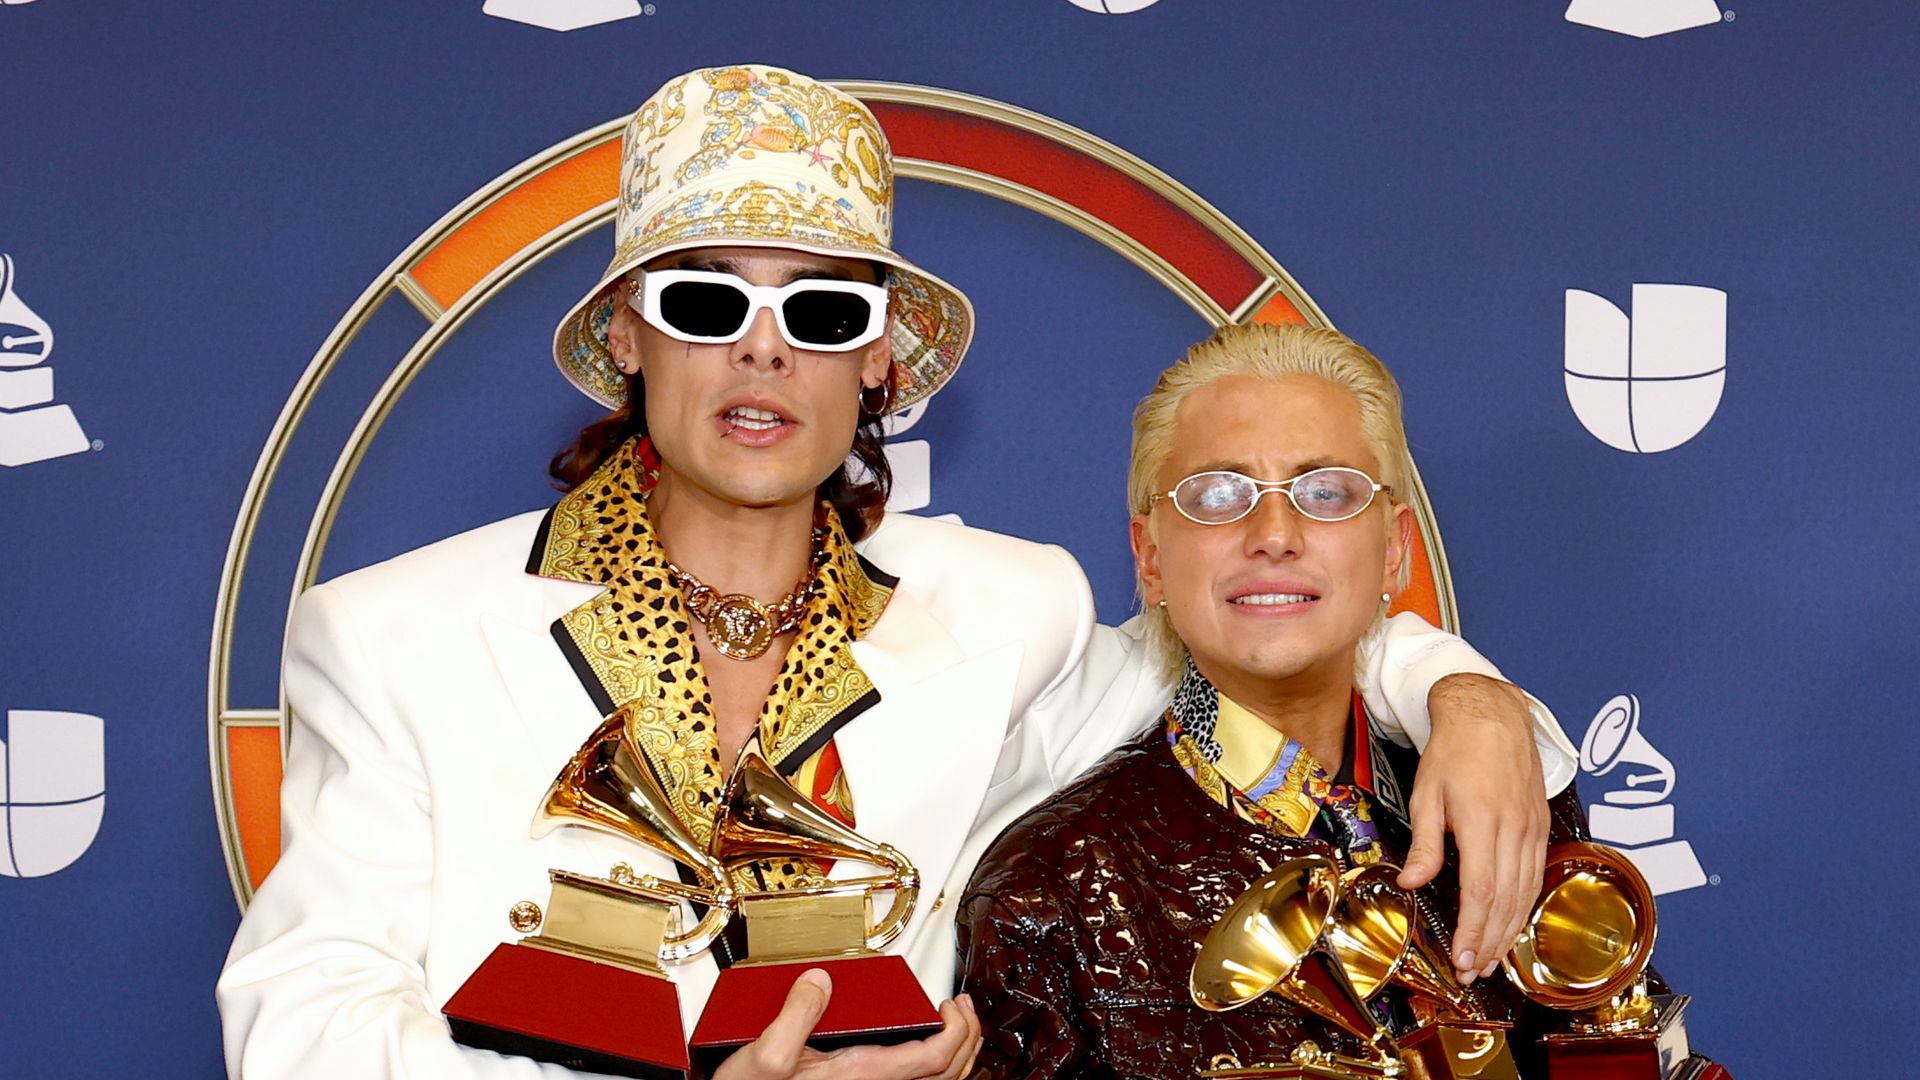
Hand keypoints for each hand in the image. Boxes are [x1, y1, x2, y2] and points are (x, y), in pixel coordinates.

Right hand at [712, 969, 982, 1079]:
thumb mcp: (765, 1055)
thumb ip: (795, 1014)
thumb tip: (821, 979)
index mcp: (864, 1076)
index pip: (937, 1057)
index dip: (958, 1030)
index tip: (954, 1004)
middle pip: (947, 1073)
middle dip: (967, 1038)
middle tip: (964, 1008)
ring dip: (955, 1054)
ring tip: (954, 1026)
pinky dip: (933, 1066)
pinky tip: (920, 1050)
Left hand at [1397, 673, 1548, 986]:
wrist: (1491, 714)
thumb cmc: (1453, 751)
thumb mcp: (1426, 795)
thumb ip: (1424, 844)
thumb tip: (1412, 884)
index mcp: (1483, 821)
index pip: (1481, 891)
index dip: (1473, 931)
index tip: (1461, 959)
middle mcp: (1515, 829)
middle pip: (1507, 900)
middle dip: (1490, 943)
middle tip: (1472, 972)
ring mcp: (1533, 828)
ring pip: (1526, 893)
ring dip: (1509, 931)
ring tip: (1489, 959)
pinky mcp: (1540, 826)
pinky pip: (1536, 875)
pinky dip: (1524, 906)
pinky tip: (1512, 924)